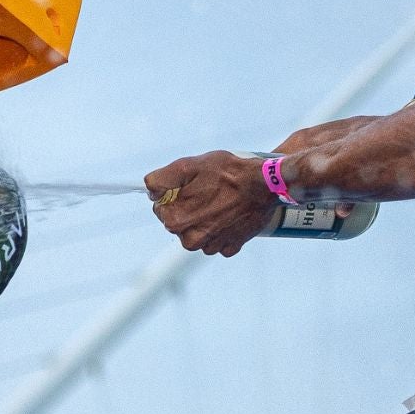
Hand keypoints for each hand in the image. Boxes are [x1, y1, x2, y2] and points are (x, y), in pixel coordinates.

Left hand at [144, 151, 271, 257]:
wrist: (265, 184)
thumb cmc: (227, 172)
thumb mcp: (187, 165)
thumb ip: (160, 180)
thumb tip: (149, 191)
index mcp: (177, 221)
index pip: (160, 209)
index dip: (173, 195)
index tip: (190, 187)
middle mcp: (192, 239)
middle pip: (179, 223)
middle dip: (189, 207)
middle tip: (207, 192)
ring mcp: (213, 245)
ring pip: (198, 233)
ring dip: (205, 219)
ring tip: (221, 202)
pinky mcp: (231, 247)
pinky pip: (218, 240)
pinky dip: (223, 228)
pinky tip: (231, 214)